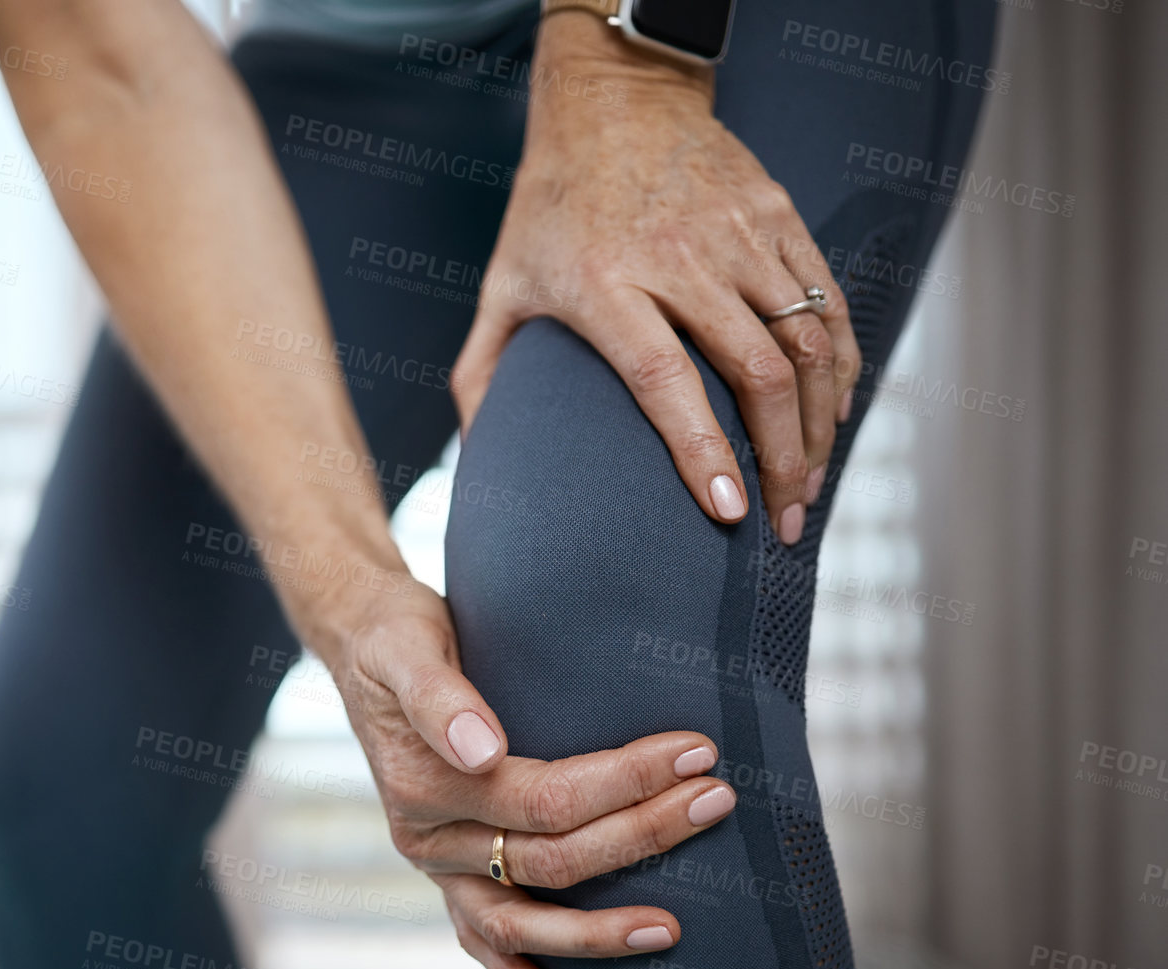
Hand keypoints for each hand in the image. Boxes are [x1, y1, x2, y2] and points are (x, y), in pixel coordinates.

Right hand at [325, 586, 736, 968]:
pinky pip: (479, 936)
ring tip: (672, 930)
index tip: (695, 752)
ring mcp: (436, 864)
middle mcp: (428, 837)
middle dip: (640, 835)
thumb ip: (438, 697)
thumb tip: (482, 748)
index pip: (545, 798)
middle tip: (716, 800)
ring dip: (596, 931)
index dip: (624, 780)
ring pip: (521, 920)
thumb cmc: (396, 637)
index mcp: (425, 785)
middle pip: (551, 859)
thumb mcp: (406, 646)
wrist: (359, 642)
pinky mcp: (445, 871)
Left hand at [451, 16, 862, 543]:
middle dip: (782, 459)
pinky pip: (827, 303)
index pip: (665, 379)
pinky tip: (833, 416)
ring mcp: (739, 234)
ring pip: (805, 342)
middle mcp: (679, 258)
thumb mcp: (502, 287)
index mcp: (605, 282)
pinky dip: (840, 367)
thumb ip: (482, 375)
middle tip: (785, 522)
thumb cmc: (550, 206)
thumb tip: (475, 460)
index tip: (729, 511)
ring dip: (820, 424)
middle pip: (755, 371)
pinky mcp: (779, 216)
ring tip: (812, 484)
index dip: (702, 450)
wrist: (613, 101)